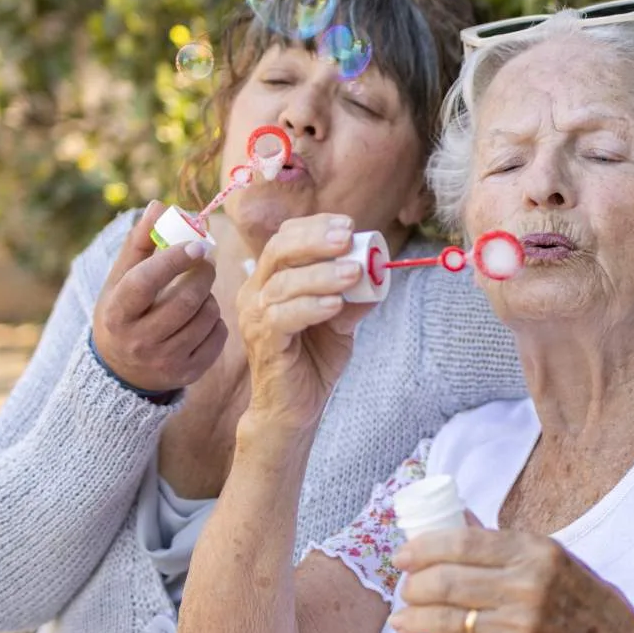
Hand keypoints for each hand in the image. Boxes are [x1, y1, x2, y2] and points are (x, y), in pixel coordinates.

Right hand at [92, 201, 225, 392]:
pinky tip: (201, 318)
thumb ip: (141, 242)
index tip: (198, 244)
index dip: (173, 260)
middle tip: (205, 261)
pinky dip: (216, 320)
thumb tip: (160, 205)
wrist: (120, 369)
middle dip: (203, 274)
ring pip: (206, 316)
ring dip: (210, 296)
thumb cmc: (124, 310)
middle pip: (185, 300)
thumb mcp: (121, 279)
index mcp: (116, 313)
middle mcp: (138, 341)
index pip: (145, 281)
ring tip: (198, 292)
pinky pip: (218, 336)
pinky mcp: (187, 373)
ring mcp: (164, 361)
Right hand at [237, 213, 368, 429]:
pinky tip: (334, 304)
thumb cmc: (312, 359)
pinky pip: (282, 317)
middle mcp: (257, 292)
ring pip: (283, 284)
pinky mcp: (263, 342)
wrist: (294, 408)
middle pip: (278, 251)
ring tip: (353, 273)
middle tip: (347, 238)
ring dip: (321, 275)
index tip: (348, 224)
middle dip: (315, 240)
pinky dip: (310, 306)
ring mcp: (255, 317)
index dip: (315, 227)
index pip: (286, 238)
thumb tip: (378, 273)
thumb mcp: (341, 322)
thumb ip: (354, 297)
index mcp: (272, 279)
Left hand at [389, 522, 633, 632]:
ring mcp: (521, 626)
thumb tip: (455, 521)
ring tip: (403, 620)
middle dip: (413, 586)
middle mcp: (526, 585)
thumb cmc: (583, 599)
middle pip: (447, 580)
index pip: (462, 541)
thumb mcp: (551, 558)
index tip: (402, 555)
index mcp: (534, 551)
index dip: (422, 547)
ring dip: (415, 620)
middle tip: (404, 589)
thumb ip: (503, 544)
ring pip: (446, 621)